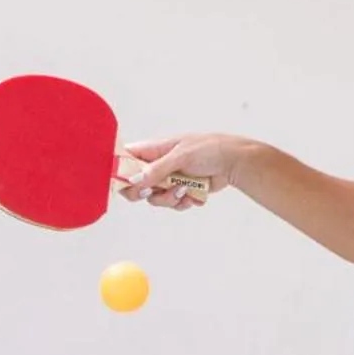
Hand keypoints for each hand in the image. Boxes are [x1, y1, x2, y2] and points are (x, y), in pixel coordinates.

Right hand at [118, 135, 245, 209]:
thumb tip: (135, 180)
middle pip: (134, 186)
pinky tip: (194, 194)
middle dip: (144, 192)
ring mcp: (168, 180)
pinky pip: (172, 204)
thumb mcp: (181, 156)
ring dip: (169, 198)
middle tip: (153, 191)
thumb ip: (157, 169)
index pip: (125, 161)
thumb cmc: (209, 149)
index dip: (120, 173)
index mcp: (152, 151)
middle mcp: (157, 166)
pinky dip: (183, 202)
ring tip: (185, 189)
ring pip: (155, 199)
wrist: (233, 162)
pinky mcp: (180, 192)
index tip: (126, 183)